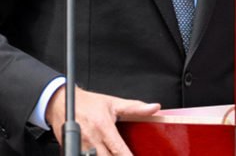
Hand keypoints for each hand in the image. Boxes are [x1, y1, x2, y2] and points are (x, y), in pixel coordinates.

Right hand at [45, 85, 159, 155]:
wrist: (61, 103)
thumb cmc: (88, 103)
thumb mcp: (114, 103)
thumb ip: (135, 107)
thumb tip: (155, 108)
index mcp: (103, 127)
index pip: (118, 149)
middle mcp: (91, 139)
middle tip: (125, 154)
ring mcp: (79, 147)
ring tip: (114, 153)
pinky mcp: (71, 151)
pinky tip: (103, 153)